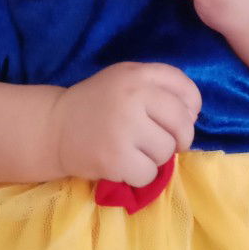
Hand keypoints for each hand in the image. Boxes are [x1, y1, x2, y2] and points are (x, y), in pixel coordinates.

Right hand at [49, 63, 200, 187]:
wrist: (54, 127)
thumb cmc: (98, 104)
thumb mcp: (126, 80)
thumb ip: (160, 88)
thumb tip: (194, 115)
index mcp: (138, 74)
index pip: (186, 90)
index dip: (191, 109)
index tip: (179, 118)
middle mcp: (133, 96)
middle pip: (182, 125)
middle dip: (177, 139)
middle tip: (160, 142)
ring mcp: (124, 127)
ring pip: (167, 152)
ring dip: (155, 158)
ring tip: (133, 150)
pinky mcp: (115, 158)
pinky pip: (149, 174)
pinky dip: (139, 175)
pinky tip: (122, 164)